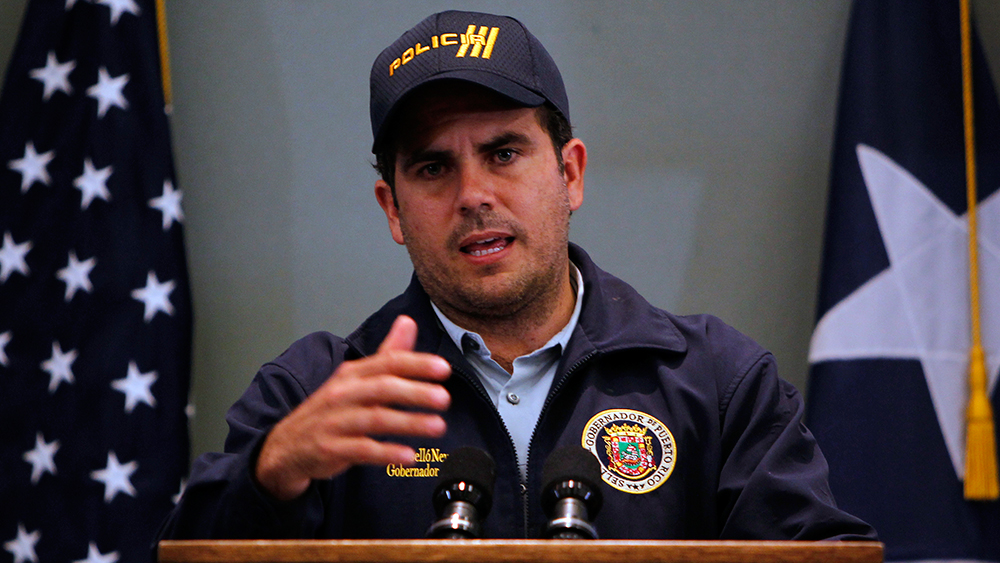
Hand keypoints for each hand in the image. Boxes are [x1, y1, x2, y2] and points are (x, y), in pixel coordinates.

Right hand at [255, 315, 450, 499]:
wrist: (286, 447)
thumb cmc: (329, 411)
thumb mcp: (354, 379)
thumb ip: (386, 354)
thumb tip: (408, 322)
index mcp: (351, 374)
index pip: (387, 362)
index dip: (416, 364)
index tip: (443, 368)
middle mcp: (343, 394)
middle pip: (382, 388)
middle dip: (415, 392)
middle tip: (444, 398)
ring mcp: (335, 422)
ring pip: (375, 419)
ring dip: (408, 423)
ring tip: (437, 426)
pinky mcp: (330, 449)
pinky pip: (361, 450)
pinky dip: (386, 453)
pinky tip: (410, 456)